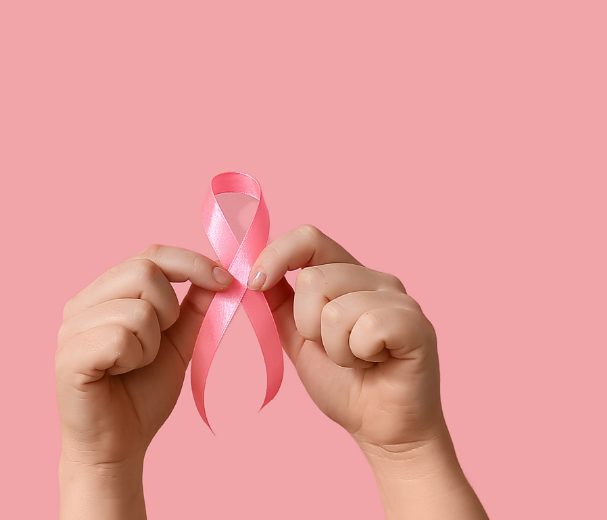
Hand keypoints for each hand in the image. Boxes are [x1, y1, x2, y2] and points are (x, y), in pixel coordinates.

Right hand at [55, 245, 232, 518]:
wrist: (116, 446)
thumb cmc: (139, 396)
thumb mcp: (176, 346)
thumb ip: (192, 310)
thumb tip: (218, 275)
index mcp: (103, 294)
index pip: (149, 255)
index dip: (191, 262)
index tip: (224, 281)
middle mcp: (80, 304)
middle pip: (143, 271)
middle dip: (170, 309)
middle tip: (160, 341)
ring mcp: (70, 328)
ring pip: (137, 309)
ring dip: (151, 343)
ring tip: (135, 364)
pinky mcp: (69, 356)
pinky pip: (120, 338)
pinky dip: (134, 358)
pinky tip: (120, 373)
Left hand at [249, 226, 484, 518]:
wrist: (379, 427)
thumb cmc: (343, 382)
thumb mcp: (296, 336)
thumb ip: (276, 301)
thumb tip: (246, 268)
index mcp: (348, 275)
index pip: (309, 238)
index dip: (276, 255)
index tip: (254, 284)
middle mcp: (378, 280)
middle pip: (313, 279)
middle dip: (307, 326)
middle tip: (334, 349)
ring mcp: (401, 301)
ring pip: (335, 309)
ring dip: (334, 347)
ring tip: (356, 359)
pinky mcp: (417, 325)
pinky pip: (366, 328)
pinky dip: (358, 354)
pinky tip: (375, 363)